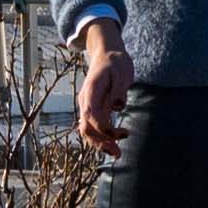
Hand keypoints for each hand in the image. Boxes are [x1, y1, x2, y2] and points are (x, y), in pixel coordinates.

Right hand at [69, 18, 135, 154]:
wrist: (108, 54)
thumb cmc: (116, 62)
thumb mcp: (121, 71)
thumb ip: (119, 89)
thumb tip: (118, 106)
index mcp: (91, 91)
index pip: (91, 114)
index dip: (102, 128)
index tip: (118, 134)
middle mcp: (86, 101)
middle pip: (86, 127)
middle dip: (99, 142)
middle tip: (117, 153)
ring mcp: (89, 105)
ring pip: (88, 130)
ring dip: (101, 143)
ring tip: (117, 153)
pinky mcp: (95, 108)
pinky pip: (95, 126)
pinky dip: (103, 136)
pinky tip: (116, 141)